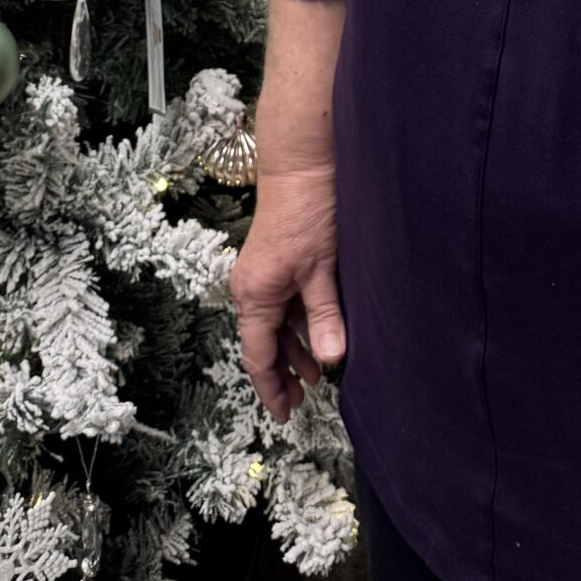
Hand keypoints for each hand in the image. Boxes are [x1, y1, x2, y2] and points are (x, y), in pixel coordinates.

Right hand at [229, 164, 344, 422]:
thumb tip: (330, 363)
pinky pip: (281, 306)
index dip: (270, 389)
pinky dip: (297, 326)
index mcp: (255, 296)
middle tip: (302, 402)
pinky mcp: (274, 264)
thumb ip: (324, 317)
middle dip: (281, 374)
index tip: (285, 415)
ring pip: (273, 326)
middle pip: (262, 344)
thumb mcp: (322, 270)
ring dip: (292, 351)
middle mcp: (250, 289)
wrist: (301, 164)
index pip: (257, 357)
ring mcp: (260, 276)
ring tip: (314, 377)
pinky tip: (317, 337)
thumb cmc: (309, 214)